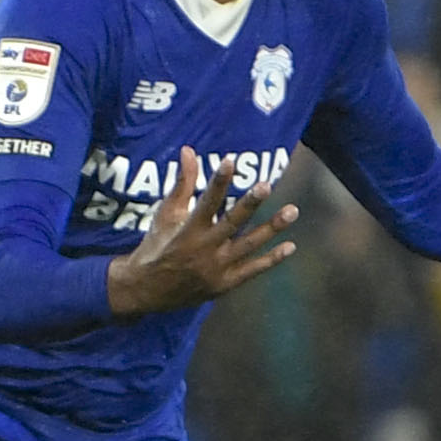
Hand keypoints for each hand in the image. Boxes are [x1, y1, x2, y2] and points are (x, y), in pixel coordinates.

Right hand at [106, 149, 296, 316]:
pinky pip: (252, 270)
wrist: (148, 291)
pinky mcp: (225, 284)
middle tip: (267, 184)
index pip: (206, 202)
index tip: (230, 161)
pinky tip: (290, 246)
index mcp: (188, 231)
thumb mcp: (167, 214)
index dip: (218, 182)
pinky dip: (271, 259)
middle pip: (231, 223)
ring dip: (272, 229)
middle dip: (250, 203)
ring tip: (293, 211)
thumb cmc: (158, 245)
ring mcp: (216, 269)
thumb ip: (183, 183)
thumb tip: (188, 150)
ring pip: (248, 245)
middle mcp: (204, 250)